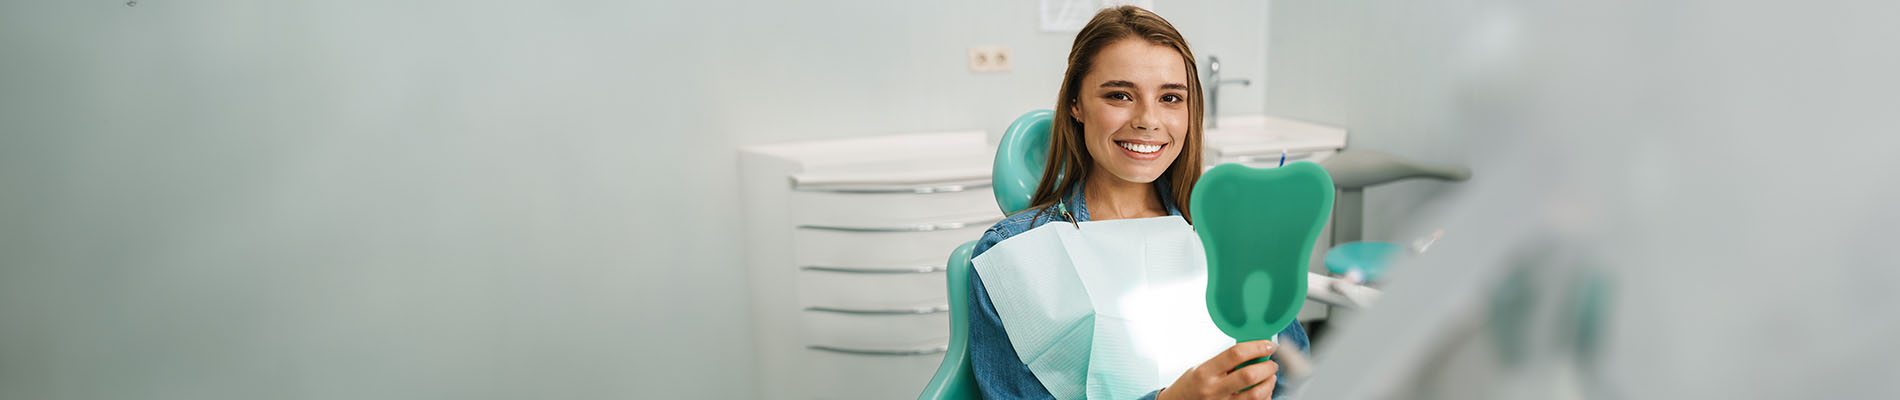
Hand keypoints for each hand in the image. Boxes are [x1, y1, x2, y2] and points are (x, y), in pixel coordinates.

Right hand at [1158, 340, 1278, 399]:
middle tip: (1272, 363)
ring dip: (1269, 383)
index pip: (1235, 354)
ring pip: (1256, 395)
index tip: (1268, 345)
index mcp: (1205, 372)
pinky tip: (1263, 391)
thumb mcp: (1201, 368)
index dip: (1257, 347)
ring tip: (1270, 377)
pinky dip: (1265, 397)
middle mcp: (1213, 389)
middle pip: (1249, 375)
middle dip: (1267, 367)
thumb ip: (1224, 362)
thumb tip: (1252, 352)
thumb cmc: (1190, 386)